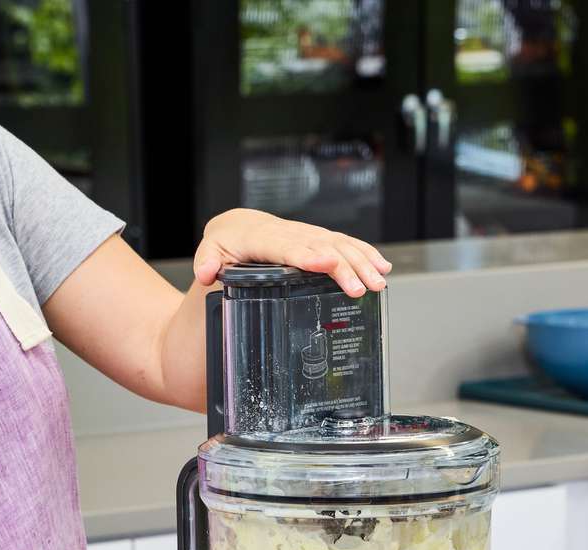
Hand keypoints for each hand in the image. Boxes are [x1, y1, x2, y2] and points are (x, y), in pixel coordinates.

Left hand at [193, 208, 392, 297]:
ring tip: (379, 281)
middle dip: (344, 267)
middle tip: (362, 287)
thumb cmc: (228, 241)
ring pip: (339, 245)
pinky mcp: (320, 237)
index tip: (325, 265)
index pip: (288, 247)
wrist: (240, 225)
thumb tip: (206, 273)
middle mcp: (292, 233)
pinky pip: (345, 242)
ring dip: (361, 262)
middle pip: (322, 248)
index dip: (307, 255)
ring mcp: (309, 234)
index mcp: (264, 237)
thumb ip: (207, 261)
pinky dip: (365, 252)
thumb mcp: (211, 250)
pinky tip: (382, 265)